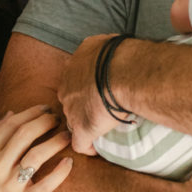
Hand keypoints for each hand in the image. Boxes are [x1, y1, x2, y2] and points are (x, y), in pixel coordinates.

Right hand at [0, 106, 72, 191]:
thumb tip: (11, 113)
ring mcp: (10, 186)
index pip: (10, 125)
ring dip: (55, 141)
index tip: (46, 108)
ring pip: (36, 155)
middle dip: (44, 122)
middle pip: (24, 135)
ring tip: (67, 136)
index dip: (31, 113)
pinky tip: (69, 162)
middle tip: (58, 119)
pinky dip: (60, 171)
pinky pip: (47, 184)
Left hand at [57, 35, 120, 154]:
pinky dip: (88, 146)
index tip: (96, 90)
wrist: (124, 72)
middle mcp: (67, 88)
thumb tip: (110, 52)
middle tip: (99, 108)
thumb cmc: (119, 54)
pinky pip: (80, 144)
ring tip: (101, 127)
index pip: (73, 81)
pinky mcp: (82, 129)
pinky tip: (96, 148)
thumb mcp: (104, 43)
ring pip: (74, 120)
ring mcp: (72, 110)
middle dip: (81, 104)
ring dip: (85, 123)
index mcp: (72, 68)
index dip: (84, 87)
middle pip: (71, 100)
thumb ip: (100, 51)